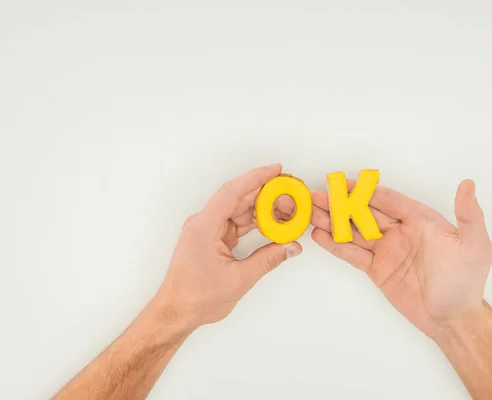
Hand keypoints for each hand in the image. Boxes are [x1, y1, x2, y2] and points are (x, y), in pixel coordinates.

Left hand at [152, 164, 301, 334]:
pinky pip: (236, 224)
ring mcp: (207, 231)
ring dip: (262, 211)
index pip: (232, 192)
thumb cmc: (196, 298)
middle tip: (291, 198)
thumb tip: (291, 246)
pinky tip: (272, 226)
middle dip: (266, 196)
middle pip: (238, 199)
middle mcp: (203, 224)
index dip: (255, 178)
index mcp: (204, 227)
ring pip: (238, 211)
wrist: (176, 313)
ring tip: (286, 212)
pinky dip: (254, 224)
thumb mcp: (239, 279)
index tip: (276, 170)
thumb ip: (268, 259)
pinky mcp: (211, 240)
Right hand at [310, 179, 491, 337]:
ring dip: (332, 221)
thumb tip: (468, 184)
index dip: (366, 191)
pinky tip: (319, 235)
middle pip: (364, 212)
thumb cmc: (467, 282)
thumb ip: (469, 215)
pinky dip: (335, 244)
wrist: (453, 318)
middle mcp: (400, 231)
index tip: (345, 183)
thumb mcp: (475, 246)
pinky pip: (353, 253)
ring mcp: (386, 250)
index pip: (388, 200)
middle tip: (316, 195)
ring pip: (354, 231)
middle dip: (340, 203)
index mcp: (420, 220)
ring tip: (308, 211)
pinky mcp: (377, 269)